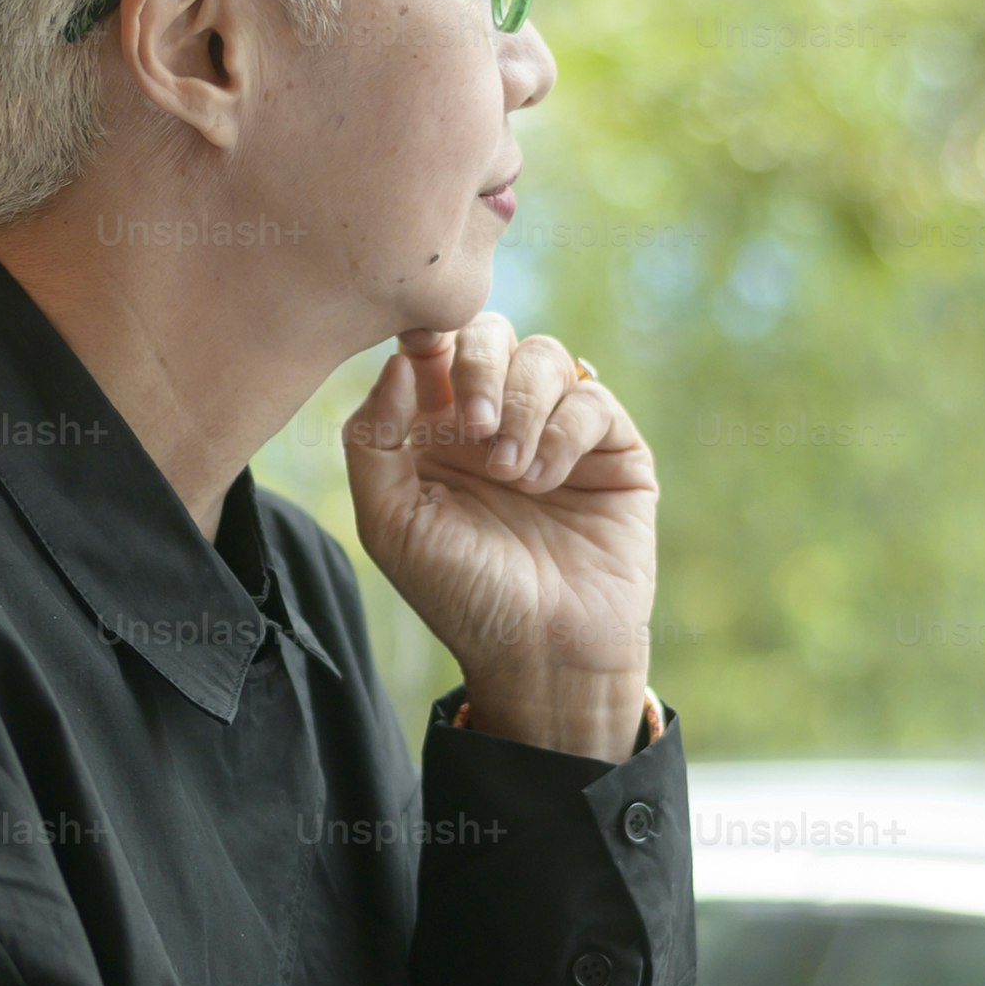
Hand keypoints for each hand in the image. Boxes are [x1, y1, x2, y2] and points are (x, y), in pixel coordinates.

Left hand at [343, 316, 653, 759]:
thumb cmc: (461, 594)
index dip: (427, 335)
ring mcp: (557, 430)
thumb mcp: (390, 524)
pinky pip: (591, 398)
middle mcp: (497, 421)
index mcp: (437, 430)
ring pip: (545, 355)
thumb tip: (394, 362)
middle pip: (491, 333)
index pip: (433, 346)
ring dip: (522, 404)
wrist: (542, 652)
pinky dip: (563, 432)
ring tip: (510, 473)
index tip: (420, 355)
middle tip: (473, 427)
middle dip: (480, 364)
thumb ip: (372, 440)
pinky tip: (543, 483)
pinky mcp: (612, 449)